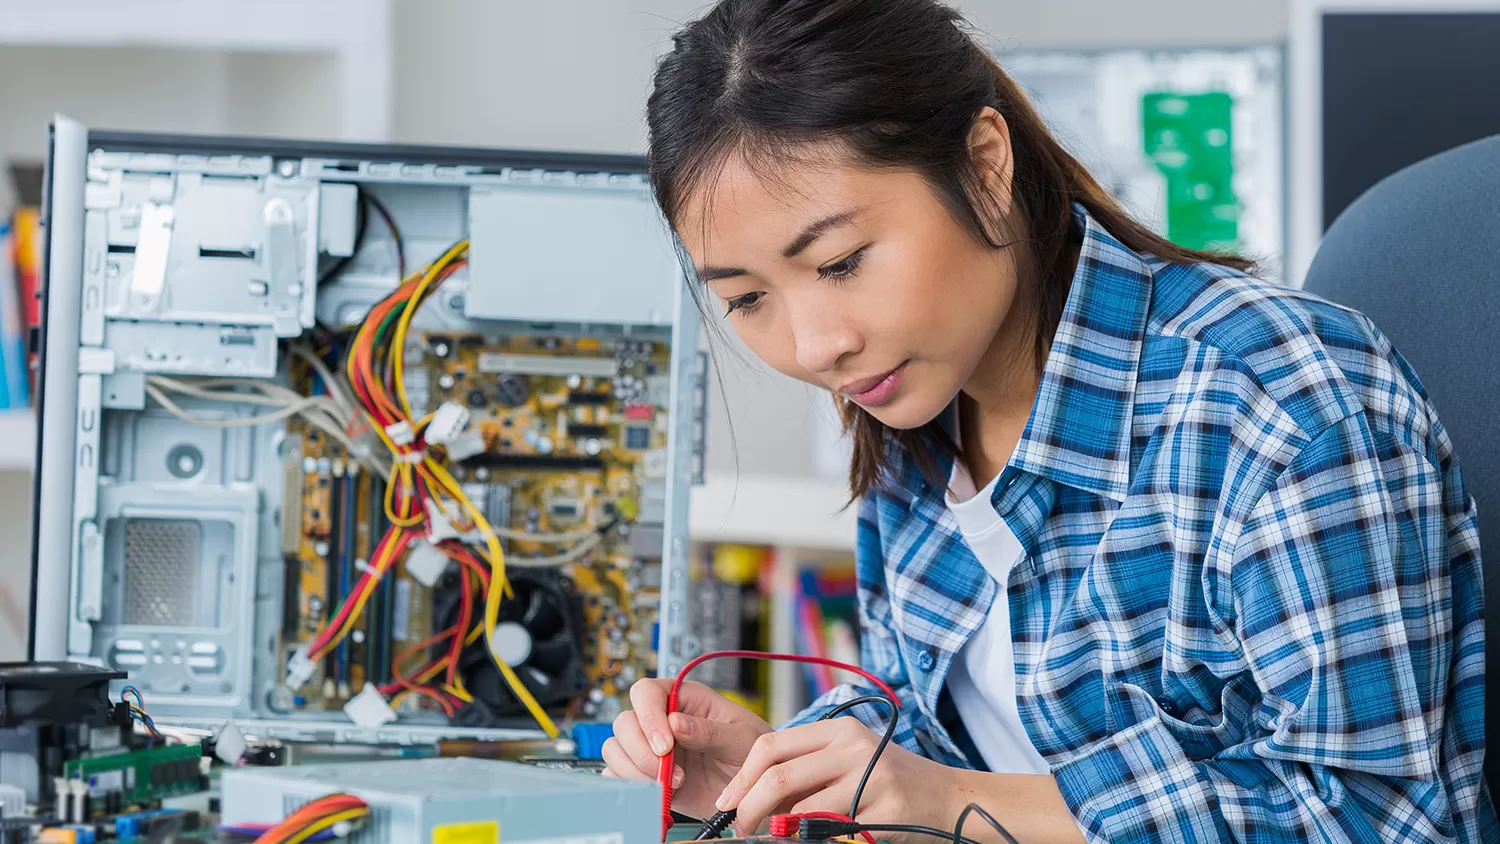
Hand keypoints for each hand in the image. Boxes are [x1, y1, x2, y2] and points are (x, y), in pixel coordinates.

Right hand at [601, 678, 773, 818]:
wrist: (753, 791)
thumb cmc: (752, 753)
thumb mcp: (741, 737)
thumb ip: (709, 731)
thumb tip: (675, 723)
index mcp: (684, 699)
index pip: (647, 692)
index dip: (649, 716)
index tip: (665, 745)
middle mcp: (662, 720)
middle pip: (625, 722)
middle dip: (640, 749)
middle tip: (666, 771)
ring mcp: (651, 748)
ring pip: (616, 748)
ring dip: (636, 770)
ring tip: (670, 784)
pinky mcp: (647, 775)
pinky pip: (619, 775)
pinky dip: (630, 785)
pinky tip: (657, 792)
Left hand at [714, 716, 968, 839]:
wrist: (950, 798)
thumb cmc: (889, 783)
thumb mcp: (849, 763)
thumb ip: (807, 772)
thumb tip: (748, 798)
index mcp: (839, 730)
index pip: (771, 746)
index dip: (742, 777)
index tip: (726, 803)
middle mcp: (854, 746)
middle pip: (779, 776)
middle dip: (749, 808)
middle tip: (740, 829)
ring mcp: (872, 777)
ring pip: (801, 808)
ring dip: (776, 831)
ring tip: (772, 838)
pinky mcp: (886, 809)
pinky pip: (832, 831)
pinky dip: (809, 840)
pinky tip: (804, 842)